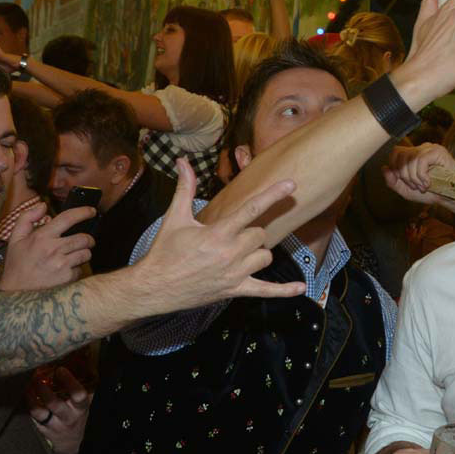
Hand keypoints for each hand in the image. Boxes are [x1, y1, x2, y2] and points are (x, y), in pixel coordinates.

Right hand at [0, 203, 93, 290]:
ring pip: (86, 253)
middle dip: (88, 239)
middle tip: (85, 242)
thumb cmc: (17, 265)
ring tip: (72, 257)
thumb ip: (27, 218)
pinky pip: (81, 269)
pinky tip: (65, 271)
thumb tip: (43, 205)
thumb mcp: (15, 239)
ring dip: (83, 254)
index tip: (92, 211)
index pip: (68, 218)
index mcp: (41, 236)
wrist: (16, 293)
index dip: (83, 212)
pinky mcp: (66, 278)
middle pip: (84, 238)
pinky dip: (76, 269)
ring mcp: (61, 264)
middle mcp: (53, 249)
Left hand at [27, 366, 91, 453]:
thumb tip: (79, 361)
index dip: (69, 381)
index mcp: (81, 407)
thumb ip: (84, 386)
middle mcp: (68, 417)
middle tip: (37, 375)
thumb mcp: (85, 403)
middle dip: (44, 389)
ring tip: (28, 384)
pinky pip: (34, 417)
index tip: (60, 370)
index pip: (78, 395)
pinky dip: (29, 404)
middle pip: (55, 404)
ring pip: (40, 412)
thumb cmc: (79, 414)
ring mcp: (54, 425)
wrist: (73, 442)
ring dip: (32, 396)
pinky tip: (27, 393)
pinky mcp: (43, 429)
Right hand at [134, 159, 304, 316]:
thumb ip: (185, 188)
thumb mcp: (175, 217)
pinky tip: (300, 288)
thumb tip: (183, 162)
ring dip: (258, 252)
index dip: (273, 195)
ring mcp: (235, 274)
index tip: (291, 184)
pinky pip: (265, 291)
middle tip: (232, 234)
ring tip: (240, 251)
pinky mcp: (235, 290)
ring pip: (265, 257)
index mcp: (217, 233)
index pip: (251, 209)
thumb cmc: (165, 251)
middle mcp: (230, 253)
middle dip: (251, 232)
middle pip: (260, 235)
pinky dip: (283, 291)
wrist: (154, 286)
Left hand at [383, 144, 454, 214]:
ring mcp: (430, 148)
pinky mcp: (438, 152)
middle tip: (416, 187)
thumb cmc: (431, 193)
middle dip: (405, 176)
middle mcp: (421, 148)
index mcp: (413, 154)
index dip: (395, 168)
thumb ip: (393, 182)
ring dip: (415, 178)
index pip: (395, 152)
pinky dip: (422, 175)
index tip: (405, 182)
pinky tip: (429, 183)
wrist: (451, 198)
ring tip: (424, 186)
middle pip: (401, 155)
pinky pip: (421, 160)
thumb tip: (384, 168)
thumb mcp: (406, 190)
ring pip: (411, 159)